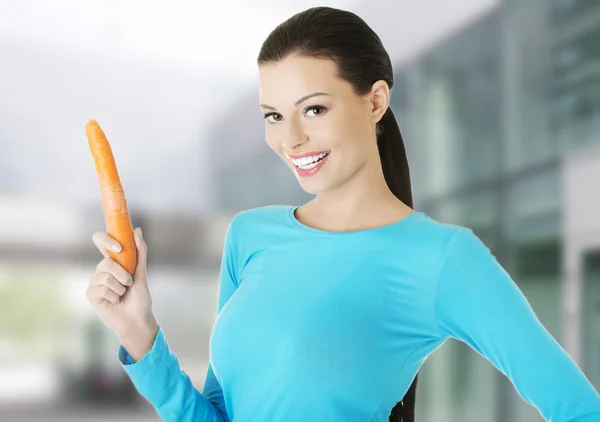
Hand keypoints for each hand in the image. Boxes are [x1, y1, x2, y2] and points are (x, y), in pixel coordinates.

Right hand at [86, 227, 158, 360]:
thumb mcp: (142, 273)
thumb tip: (136, 230)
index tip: (118, 248)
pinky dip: (113, 295)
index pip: (101, 241)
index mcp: (114, 261)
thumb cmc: (140, 298)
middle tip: (129, 283)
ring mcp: (95, 282)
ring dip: (120, 287)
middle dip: (122, 274)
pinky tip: (115, 301)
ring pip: (105, 276)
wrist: (137, 319)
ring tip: (122, 294)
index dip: (105, 240)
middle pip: (105, 262)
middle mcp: (102, 270)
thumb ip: (140, 251)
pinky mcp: (91, 294)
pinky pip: (101, 288)